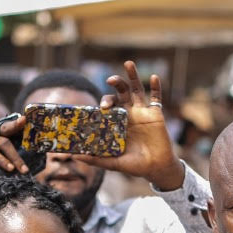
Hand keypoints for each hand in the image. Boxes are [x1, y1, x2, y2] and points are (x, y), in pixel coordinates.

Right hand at [0, 114, 28, 195]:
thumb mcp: (8, 162)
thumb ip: (20, 156)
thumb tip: (42, 156)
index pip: (10, 126)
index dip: (18, 122)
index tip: (26, 119)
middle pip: (4, 127)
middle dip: (15, 125)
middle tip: (24, 123)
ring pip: (2, 143)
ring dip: (15, 157)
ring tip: (23, 170)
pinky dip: (2, 160)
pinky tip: (10, 168)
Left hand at [76, 60, 184, 189]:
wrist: (156, 168)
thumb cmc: (135, 166)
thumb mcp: (114, 163)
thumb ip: (96, 159)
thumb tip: (75, 156)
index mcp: (117, 123)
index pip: (108, 107)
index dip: (103, 102)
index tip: (99, 106)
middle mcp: (128, 114)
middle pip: (120, 93)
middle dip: (115, 85)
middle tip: (109, 81)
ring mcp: (142, 112)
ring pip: (136, 89)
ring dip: (132, 76)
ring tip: (127, 63)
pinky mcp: (156, 113)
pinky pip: (156, 97)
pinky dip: (156, 86)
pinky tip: (153, 77)